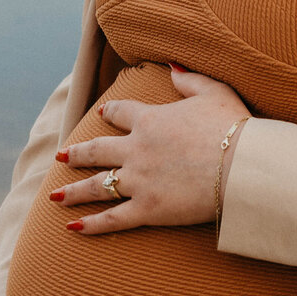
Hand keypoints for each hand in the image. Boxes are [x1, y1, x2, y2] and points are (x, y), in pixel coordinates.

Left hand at [53, 66, 249, 235]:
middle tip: (63, 155)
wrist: (241, 166)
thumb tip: (172, 67)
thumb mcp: (214, 91)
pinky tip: (73, 228)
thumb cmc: (233, 127)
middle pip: (98, 150)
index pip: (121, 112)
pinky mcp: (148, 209)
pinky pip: (113, 219)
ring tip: (55, 195)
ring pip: (96, 186)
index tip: (101, 114)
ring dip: (74, 191)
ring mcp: (138, 180)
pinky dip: (91, 225)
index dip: (110, 112)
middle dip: (78, 153)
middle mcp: (136, 149)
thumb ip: (189, 80)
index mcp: (150, 120)